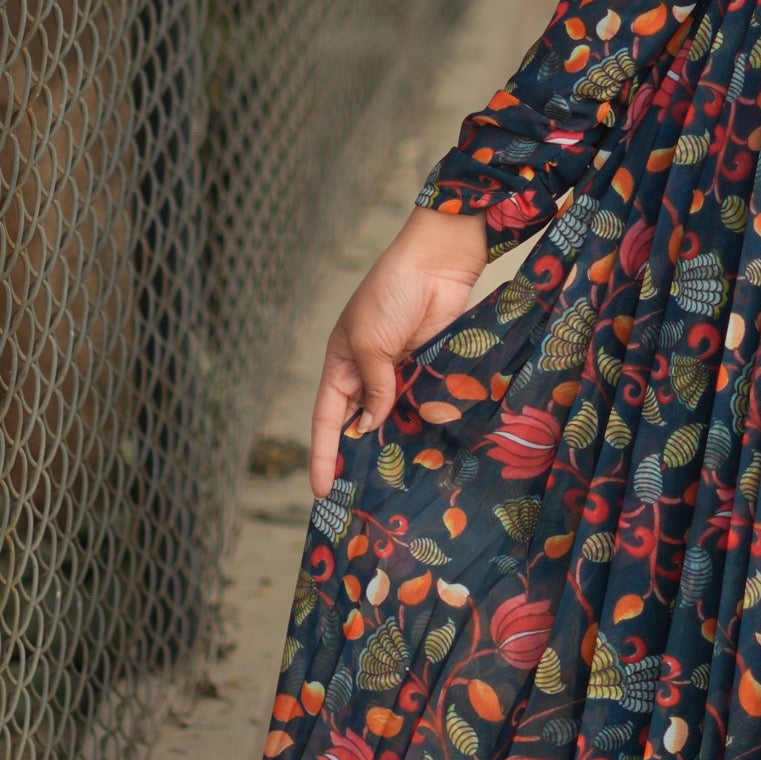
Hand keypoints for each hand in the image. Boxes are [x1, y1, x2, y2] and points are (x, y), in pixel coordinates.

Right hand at [309, 206, 490, 492]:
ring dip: (396, 442)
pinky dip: (425, 421)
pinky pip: (424, 402)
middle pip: (359, 423)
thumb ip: (373, 388)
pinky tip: (429, 447)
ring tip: (395, 482)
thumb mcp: (370, 345)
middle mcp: (370, 370)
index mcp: (342, 362)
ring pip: (395, 418)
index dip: (323, 453)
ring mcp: (402, 370)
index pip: (327, 418)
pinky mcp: (431, 367)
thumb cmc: (391, 294)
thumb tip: (370, 425)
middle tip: (360, 497)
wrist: (438, 262)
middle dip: (359, 456)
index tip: (321, 489)